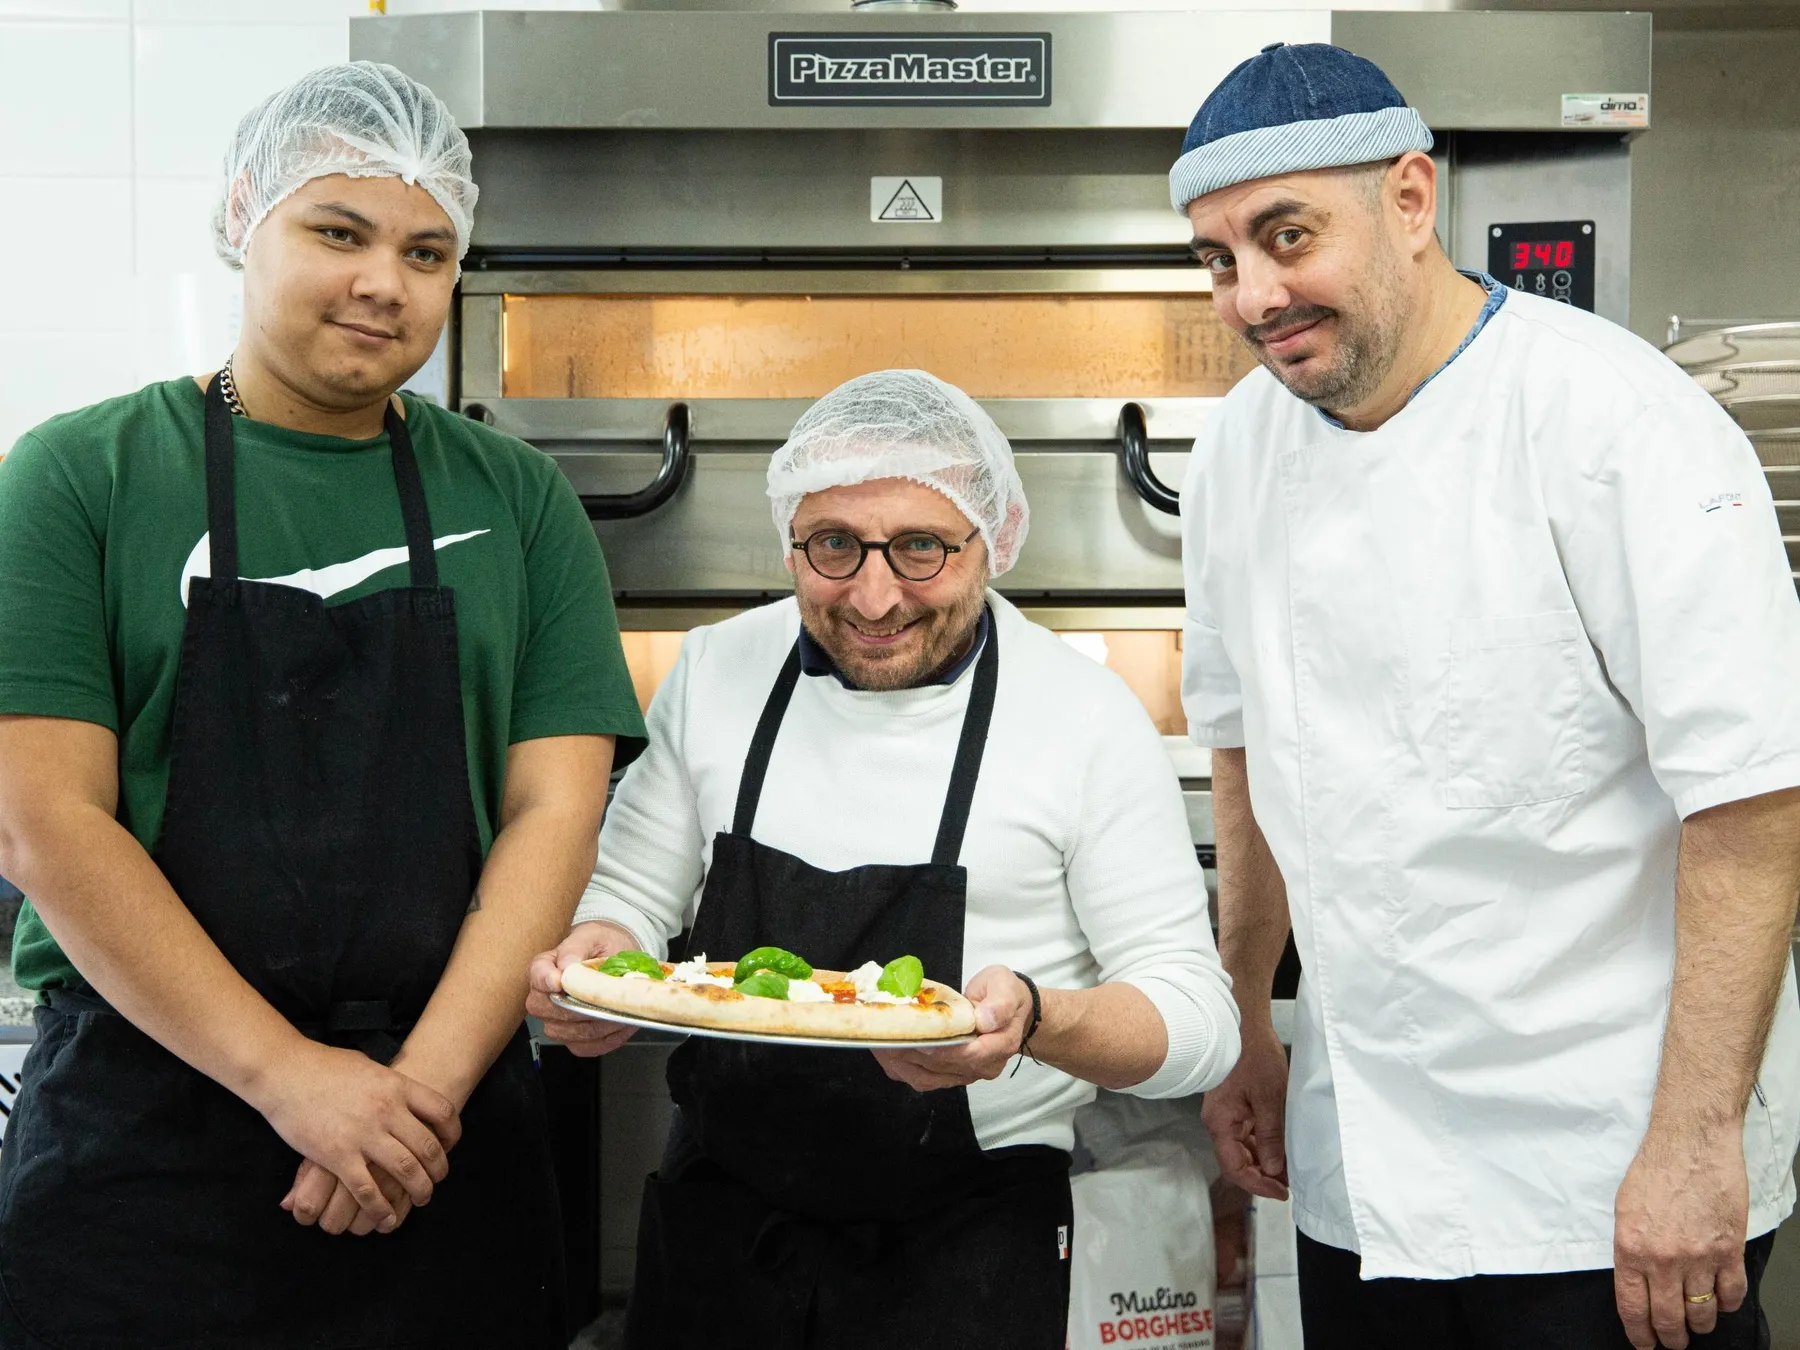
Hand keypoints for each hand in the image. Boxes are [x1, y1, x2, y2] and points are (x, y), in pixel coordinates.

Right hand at [251, 1042, 460, 1232]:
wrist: (285, 1072)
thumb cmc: (325, 1065)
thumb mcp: (369, 1066)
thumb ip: (390, 1085)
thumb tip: (406, 1094)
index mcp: (397, 1085)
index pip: (442, 1111)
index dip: (452, 1132)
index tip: (450, 1145)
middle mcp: (386, 1110)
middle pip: (428, 1146)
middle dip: (439, 1168)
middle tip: (438, 1179)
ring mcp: (363, 1134)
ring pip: (405, 1171)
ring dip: (419, 1190)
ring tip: (421, 1198)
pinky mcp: (337, 1156)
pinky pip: (367, 1190)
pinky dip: (381, 1209)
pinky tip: (387, 1218)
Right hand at [526, 921, 641, 1057]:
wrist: (618, 959)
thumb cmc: (602, 946)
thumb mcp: (592, 936)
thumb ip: (576, 948)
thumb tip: (567, 967)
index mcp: (545, 968)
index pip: (537, 976)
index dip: (547, 981)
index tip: (561, 982)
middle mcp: (545, 997)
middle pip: (547, 1009)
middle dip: (577, 1006)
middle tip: (602, 997)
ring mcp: (557, 1021)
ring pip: (567, 1032)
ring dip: (595, 1023)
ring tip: (617, 1010)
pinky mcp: (575, 1039)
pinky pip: (585, 1047)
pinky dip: (605, 1039)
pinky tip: (618, 1023)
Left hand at [871, 965, 1030, 1090]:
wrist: (1010, 1011)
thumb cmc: (1005, 995)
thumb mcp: (1006, 988)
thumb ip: (999, 1004)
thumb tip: (984, 1020)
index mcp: (1001, 1045)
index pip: (969, 1055)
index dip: (941, 1049)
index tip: (917, 1038)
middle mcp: (984, 1066)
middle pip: (942, 1066)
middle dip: (911, 1051)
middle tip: (884, 1035)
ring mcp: (966, 1074)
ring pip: (928, 1077)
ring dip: (900, 1061)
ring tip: (879, 1042)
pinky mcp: (951, 1076)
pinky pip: (923, 1079)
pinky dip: (902, 1067)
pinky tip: (886, 1052)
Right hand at [1200, 1016, 1288, 1199]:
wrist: (1244, 1023)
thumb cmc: (1255, 1056)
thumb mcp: (1270, 1098)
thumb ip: (1270, 1137)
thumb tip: (1274, 1169)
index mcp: (1221, 1122)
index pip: (1235, 1168)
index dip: (1258, 1185)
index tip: (1283, 1192)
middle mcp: (1218, 1122)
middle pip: (1236, 1161)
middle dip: (1262, 1175)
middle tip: (1290, 1182)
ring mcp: (1225, 1113)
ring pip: (1241, 1148)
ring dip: (1263, 1160)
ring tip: (1289, 1166)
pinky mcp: (1233, 1105)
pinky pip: (1244, 1133)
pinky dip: (1261, 1144)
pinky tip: (1279, 1145)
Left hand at [1613, 1122, 1749, 1348]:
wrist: (1691, 1143)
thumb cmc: (1655, 1169)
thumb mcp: (1624, 1210)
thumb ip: (1630, 1249)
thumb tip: (1636, 1281)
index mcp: (1631, 1248)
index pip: (1632, 1307)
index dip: (1639, 1333)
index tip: (1644, 1343)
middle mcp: (1664, 1258)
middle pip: (1668, 1318)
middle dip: (1671, 1337)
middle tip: (1673, 1340)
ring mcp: (1699, 1257)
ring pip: (1702, 1312)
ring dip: (1700, 1324)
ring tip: (1697, 1323)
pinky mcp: (1729, 1250)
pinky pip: (1732, 1293)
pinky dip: (1727, 1304)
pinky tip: (1721, 1301)